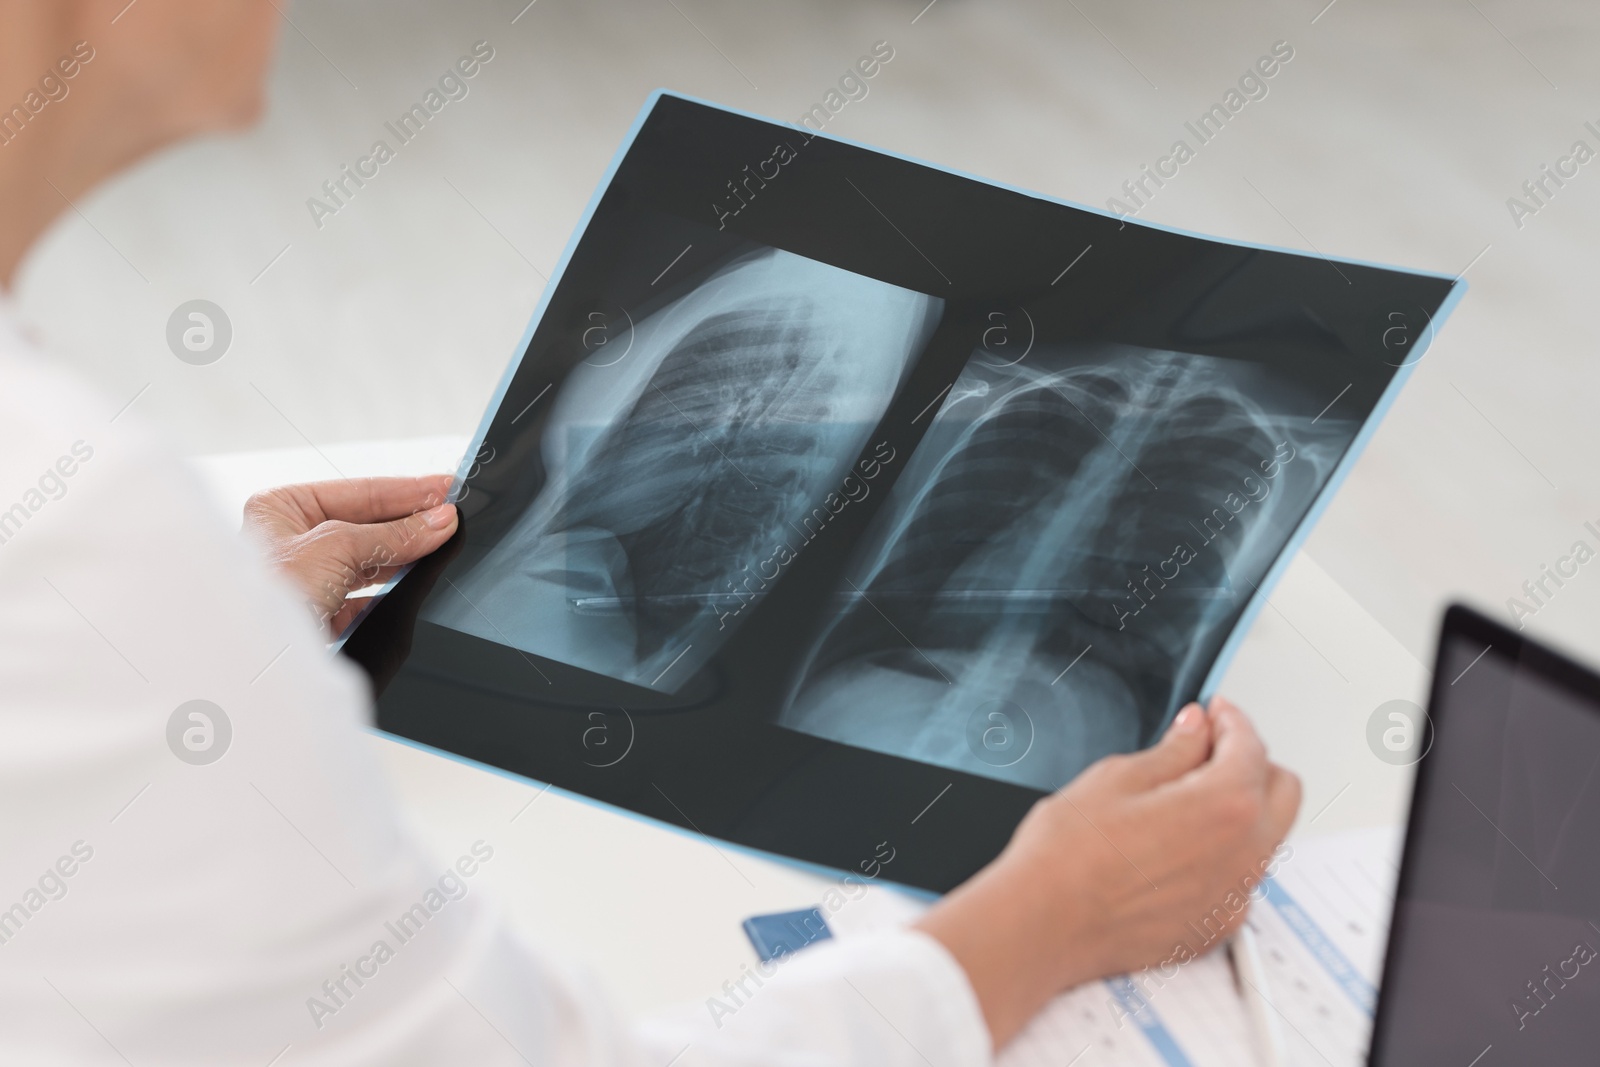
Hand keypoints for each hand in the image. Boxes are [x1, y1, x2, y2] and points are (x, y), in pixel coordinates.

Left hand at [243, 475, 458, 636]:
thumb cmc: (267, 595)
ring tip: (443, 542)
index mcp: (282, 508)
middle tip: (452, 514)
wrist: (259, 663)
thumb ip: (392, 534)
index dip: (406, 490)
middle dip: (410, 521)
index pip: (358, 492)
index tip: (446, 488)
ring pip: (371, 558)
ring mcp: (310, 578)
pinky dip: (396, 588)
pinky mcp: (325, 613)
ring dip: (407, 553)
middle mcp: (293, 540)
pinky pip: (370, 594)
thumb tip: (438, 521)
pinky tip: (419, 579)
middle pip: (367, 523)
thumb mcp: (335, 548)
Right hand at [916, 697, 1299, 1048]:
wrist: (1043, 925)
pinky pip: (1241, 881)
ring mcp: (1234, 897)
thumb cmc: (1068, 857)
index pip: (1252, 747)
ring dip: (1241, 809)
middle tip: (1208, 749)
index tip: (1214, 714)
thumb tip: (1195, 731)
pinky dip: (1224, 856)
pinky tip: (1178, 848)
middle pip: (1282, 791)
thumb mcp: (1117, 778)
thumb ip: (1173, 751)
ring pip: (1265, 838)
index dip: (1231, 720)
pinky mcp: (1215, 928)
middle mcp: (1244, 855)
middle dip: (1251, 762)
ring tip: (1187, 798)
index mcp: (1225, 805)